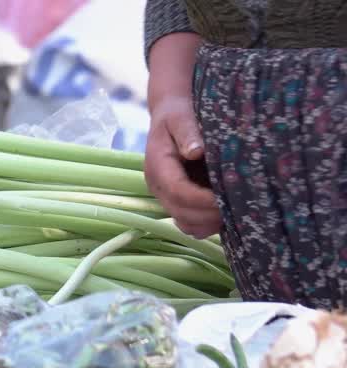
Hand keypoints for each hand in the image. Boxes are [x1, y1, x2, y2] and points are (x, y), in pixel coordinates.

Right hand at [145, 96, 220, 238]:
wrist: (170, 115)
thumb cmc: (178, 114)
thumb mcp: (180, 116)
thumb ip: (187, 132)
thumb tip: (195, 151)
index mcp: (157, 166)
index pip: (177, 191)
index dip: (201, 199)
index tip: (225, 198)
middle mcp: (159, 186)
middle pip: (180, 213)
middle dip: (208, 214)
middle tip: (239, 207)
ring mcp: (167, 197)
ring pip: (185, 224)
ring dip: (208, 223)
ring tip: (233, 211)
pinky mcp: (177, 201)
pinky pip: (189, 224)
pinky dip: (207, 224)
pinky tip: (225, 212)